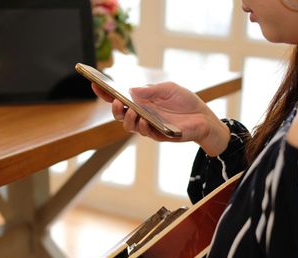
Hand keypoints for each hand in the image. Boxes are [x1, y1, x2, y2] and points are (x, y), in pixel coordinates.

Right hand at [92, 82, 230, 155]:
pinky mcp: (158, 134)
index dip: (104, 92)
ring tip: (131, 111)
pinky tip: (145, 119)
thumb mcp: (169, 88)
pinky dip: (142, 125)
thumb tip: (132, 90)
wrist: (203, 117)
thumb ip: (151, 90)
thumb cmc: (185, 101)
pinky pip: (144, 132)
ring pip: (128, 126)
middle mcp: (141, 113)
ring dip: (127, 118)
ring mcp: (148, 125)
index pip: (118, 97)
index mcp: (141, 101)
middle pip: (119, 113)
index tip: (94, 83)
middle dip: (113, 108)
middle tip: (116, 101)